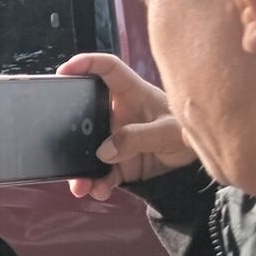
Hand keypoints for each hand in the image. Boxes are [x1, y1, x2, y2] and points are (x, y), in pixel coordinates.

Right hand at [57, 53, 196, 200]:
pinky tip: (98, 191)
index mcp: (133, 94)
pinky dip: (97, 184)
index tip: (64, 70)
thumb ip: (137, 137)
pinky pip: (101, 172)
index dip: (86, 64)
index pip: (107, 70)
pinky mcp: (119, 163)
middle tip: (55, 139)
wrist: (200, 165)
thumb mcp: (169, 131)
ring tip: (79, 184)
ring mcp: (116, 139)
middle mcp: (119, 114)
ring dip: (80, 168)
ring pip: (88, 149)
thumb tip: (103, 151)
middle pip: (84, 114)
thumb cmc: (190, 134)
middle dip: (67, 129)